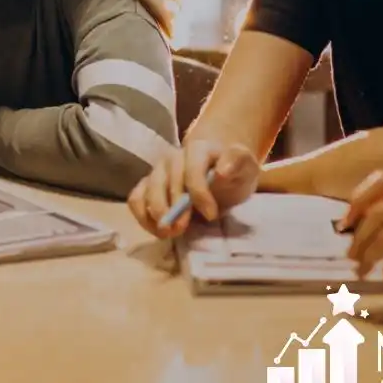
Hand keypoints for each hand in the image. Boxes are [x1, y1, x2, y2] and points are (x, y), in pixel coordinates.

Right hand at [128, 139, 259, 237]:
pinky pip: (135, 199)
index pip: (192, 170)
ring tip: (169, 232)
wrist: (221, 173)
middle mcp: (172, 157)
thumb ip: (237, 162)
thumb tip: (222, 171)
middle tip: (183, 229)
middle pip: (166, 182)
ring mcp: (157, 171)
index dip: (199, 194)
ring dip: (155, 214)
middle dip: (173, 208)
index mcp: (197, 149)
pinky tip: (157, 230)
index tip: (211, 215)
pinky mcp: (148, 186)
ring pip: (147, 190)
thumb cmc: (233, 172)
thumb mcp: (246, 166)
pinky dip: (141, 216)